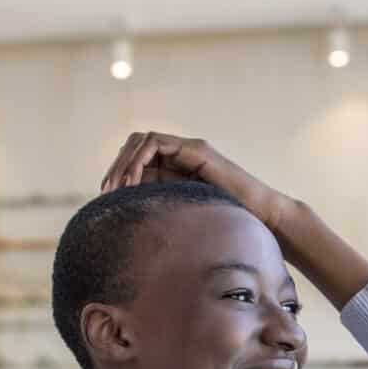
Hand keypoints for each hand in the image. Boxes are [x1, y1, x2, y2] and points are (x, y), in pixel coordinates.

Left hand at [99, 132, 288, 233]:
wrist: (262, 220)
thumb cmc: (228, 227)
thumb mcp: (183, 220)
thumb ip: (163, 214)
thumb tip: (129, 227)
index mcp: (175, 171)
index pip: (136, 160)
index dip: (117, 174)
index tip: (106, 199)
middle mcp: (180, 155)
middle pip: (134, 146)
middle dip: (116, 167)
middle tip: (105, 192)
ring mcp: (188, 149)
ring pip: (141, 141)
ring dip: (124, 163)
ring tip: (116, 188)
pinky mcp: (196, 150)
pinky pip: (155, 144)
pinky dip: (138, 160)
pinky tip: (132, 183)